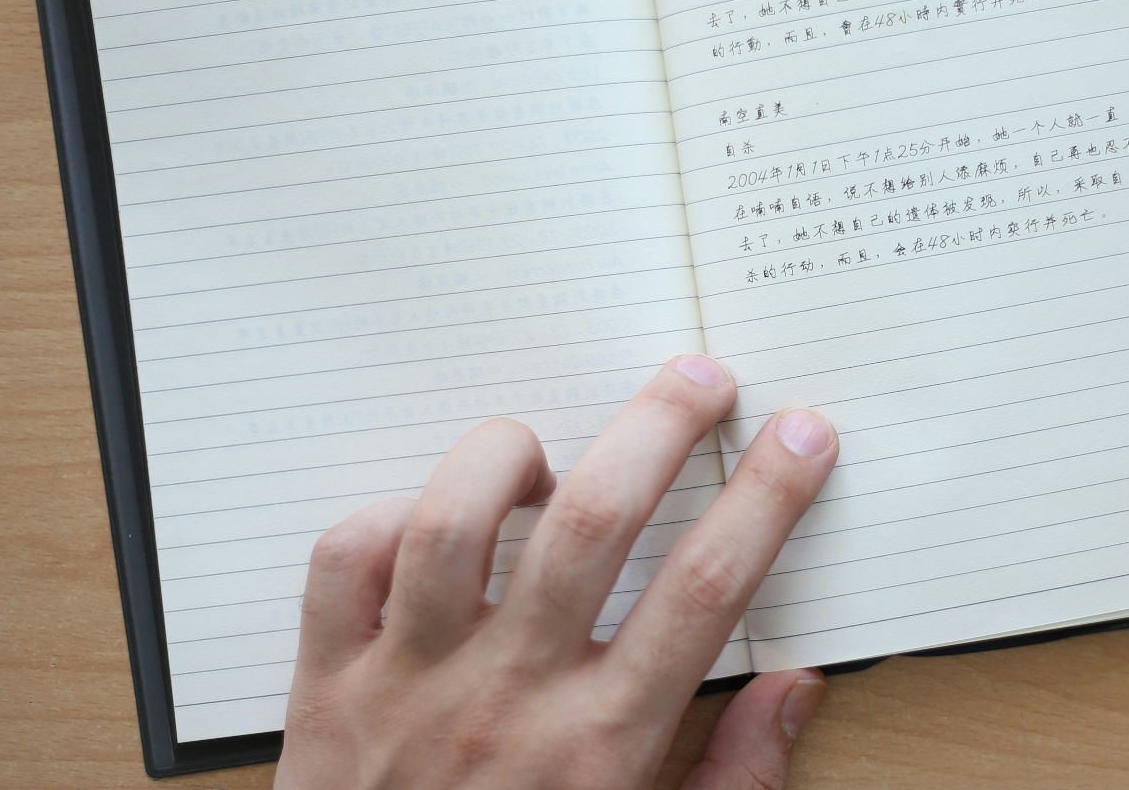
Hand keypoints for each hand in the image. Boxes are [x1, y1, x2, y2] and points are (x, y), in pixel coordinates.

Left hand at [273, 355, 839, 789]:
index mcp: (602, 744)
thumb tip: (795, 688)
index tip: (804, 439)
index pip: (706, 588)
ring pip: (453, 522)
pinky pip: (343, 561)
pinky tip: (434, 524)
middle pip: (594, 523)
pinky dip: (387, 515)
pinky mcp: (325, 685)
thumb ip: (735, 780)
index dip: (767, 497)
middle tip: (701, 379)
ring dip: (511, 458)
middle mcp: (508, 698)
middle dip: (661, 427)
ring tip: (550, 454)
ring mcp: (408, 684)